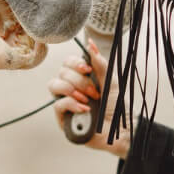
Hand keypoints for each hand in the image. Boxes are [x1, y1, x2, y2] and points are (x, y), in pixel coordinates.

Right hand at [48, 40, 127, 156]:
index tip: (88, 69)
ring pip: (53, 85)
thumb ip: (99, 63)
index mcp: (81, 77)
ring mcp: (65, 102)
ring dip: (72, 89)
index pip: (67, 62)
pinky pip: (57, 104)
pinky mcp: (63, 118)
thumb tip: (90, 44)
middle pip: (61, 72)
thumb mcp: (110, 81)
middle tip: (95, 92)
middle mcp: (70, 88)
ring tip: (88, 99)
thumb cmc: (116, 106)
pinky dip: (72, 104)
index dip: (75, 63)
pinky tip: (86, 109)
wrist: (120, 129)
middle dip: (80, 81)